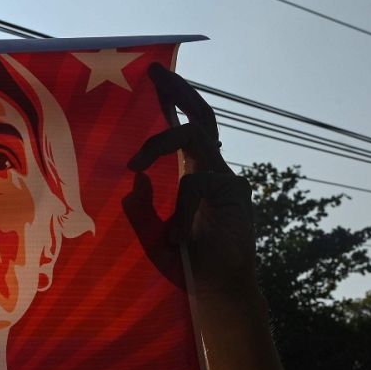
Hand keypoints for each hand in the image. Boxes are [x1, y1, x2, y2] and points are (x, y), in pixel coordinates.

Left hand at [123, 65, 255, 297]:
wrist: (218, 295)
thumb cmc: (187, 268)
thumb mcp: (152, 236)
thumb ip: (144, 209)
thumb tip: (135, 181)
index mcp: (195, 176)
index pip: (184, 130)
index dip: (171, 105)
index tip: (150, 83)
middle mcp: (214, 171)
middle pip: (202, 116)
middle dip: (179, 91)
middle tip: (155, 73)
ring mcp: (227, 179)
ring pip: (196, 135)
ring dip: (160, 141)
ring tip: (134, 162)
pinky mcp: (236, 193)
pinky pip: (197, 181)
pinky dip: (181, 206)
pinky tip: (176, 236)